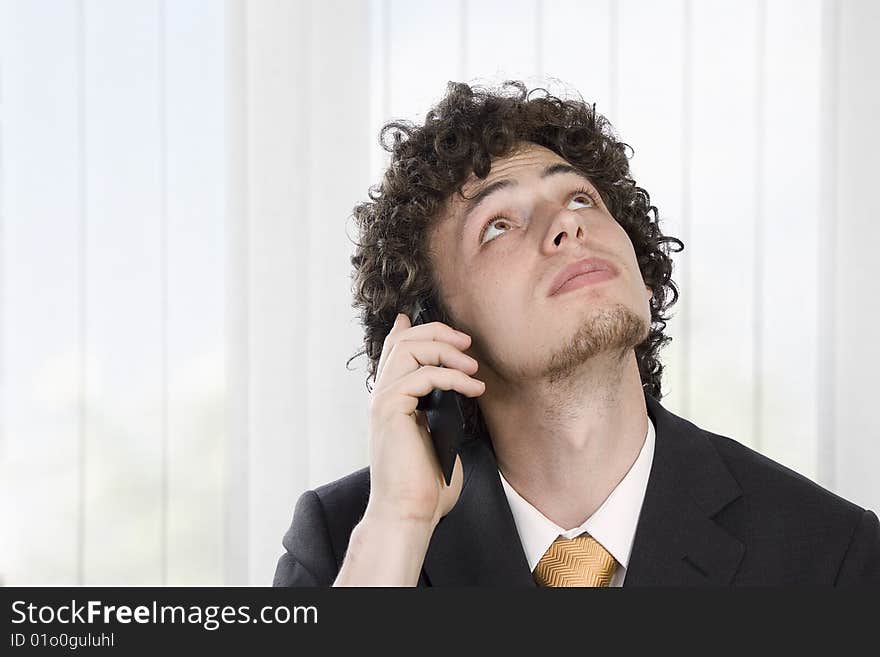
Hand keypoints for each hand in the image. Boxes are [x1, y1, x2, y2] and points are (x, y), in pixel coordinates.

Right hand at [365, 311, 484, 528]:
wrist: (409, 512)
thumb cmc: (425, 485)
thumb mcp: (438, 438)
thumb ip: (441, 412)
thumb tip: (458, 396)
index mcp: (391, 401)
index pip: (393, 352)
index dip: (409, 330)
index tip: (430, 322)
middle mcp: (383, 396)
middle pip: (403, 341)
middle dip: (437, 333)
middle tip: (467, 343)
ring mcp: (384, 401)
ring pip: (408, 349)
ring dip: (446, 350)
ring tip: (473, 367)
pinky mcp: (391, 409)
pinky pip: (422, 375)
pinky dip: (452, 376)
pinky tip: (472, 388)